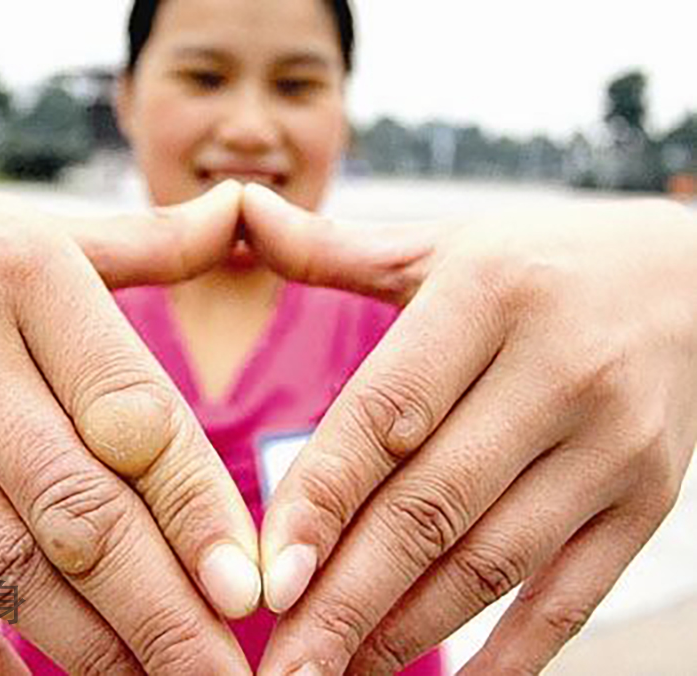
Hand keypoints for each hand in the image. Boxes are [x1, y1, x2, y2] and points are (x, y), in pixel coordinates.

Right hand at [0, 165, 257, 674]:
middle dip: (160, 610)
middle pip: (74, 511)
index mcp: (25, 280)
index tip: (251, 588)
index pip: (132, 415)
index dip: (197, 510)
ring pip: (0, 565)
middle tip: (223, 674)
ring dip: (87, 646)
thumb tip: (244, 209)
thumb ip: (153, 241)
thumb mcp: (46, 233)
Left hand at [242, 185, 696, 674]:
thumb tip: (235, 210)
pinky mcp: (649, 498)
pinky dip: (511, 654)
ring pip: (493, 562)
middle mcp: (557, 371)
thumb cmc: (538, 264)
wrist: (691, 279)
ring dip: (408, 634)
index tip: (267, 578)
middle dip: (348, 600)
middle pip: (432, 507)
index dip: (323, 499)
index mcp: (488, 296)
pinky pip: (573, 593)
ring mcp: (612, 444)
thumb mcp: (441, 245)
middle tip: (281, 669)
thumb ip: (332, 248)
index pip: (386, 414)